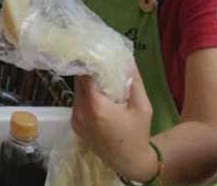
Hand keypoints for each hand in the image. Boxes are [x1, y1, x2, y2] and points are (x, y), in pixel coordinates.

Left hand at [72, 67, 156, 182]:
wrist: (130, 163)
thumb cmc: (138, 134)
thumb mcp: (142, 106)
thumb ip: (134, 81)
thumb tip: (126, 57)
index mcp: (96, 106)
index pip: (84, 74)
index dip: (88, 62)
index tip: (94, 52)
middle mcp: (80, 111)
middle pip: (78, 81)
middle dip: (88, 71)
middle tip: (98, 62)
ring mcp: (75, 118)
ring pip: (76, 91)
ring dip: (86, 84)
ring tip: (100, 79)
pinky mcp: (74, 124)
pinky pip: (77, 102)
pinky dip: (85, 96)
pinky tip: (98, 96)